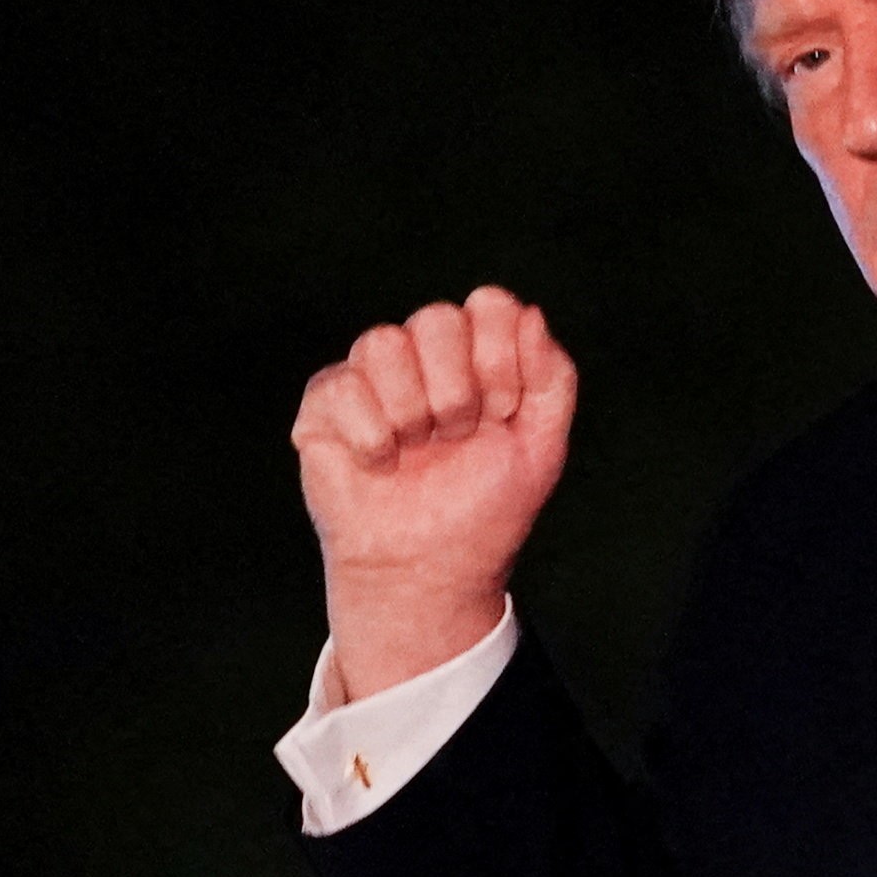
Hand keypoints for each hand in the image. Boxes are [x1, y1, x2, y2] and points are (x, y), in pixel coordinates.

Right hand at [291, 288, 575, 693]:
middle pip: (436, 318)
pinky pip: (340, 385)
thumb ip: (552, 377)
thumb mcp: (541, 447)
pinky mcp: (324, 407)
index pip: (489, 305)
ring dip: (412, 411)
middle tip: (457, 436)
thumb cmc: (484, 509)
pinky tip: (380, 464)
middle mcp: (421, 358)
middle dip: (457, 389)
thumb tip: (531, 312)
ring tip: (416, 451)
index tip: (501, 413)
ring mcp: (371, 379)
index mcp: (475, 356)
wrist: (430, 571)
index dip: (499, 357)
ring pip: (382, 342)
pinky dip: (370, 435)